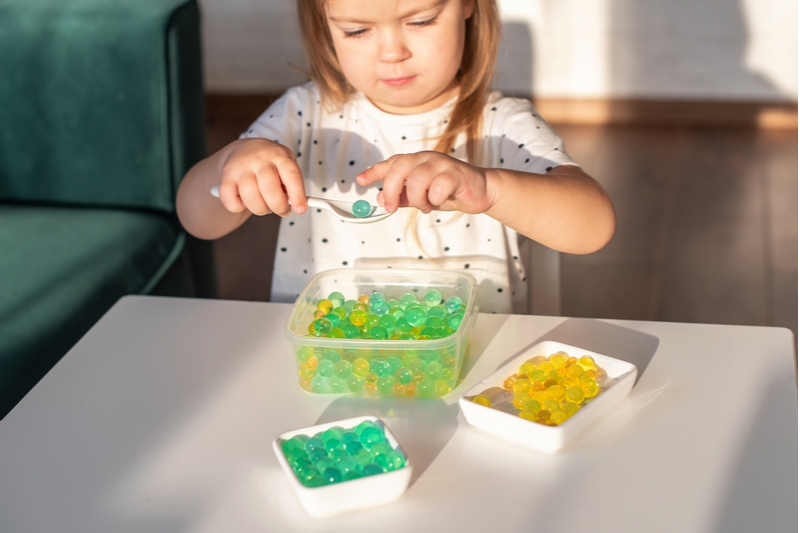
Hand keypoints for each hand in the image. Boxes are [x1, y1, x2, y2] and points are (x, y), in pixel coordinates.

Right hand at [217, 138, 306, 215]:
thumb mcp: (286, 166)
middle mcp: (259, 160)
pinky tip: (245, 201)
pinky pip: (230, 201)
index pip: (291, 176)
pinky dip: (238, 207)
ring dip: (260, 209)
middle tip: (283, 210)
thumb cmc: (271, 164)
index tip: (300, 209)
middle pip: (269, 189)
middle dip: (279, 207)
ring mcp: (241, 167)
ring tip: (264, 205)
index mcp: (279, 156)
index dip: (297, 195)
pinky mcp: (226, 177)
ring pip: (250, 197)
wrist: (244, 150)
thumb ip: (291, 184)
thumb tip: (294, 205)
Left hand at [356, 151, 495, 214]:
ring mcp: (442, 164)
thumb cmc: (449, 191)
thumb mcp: (421, 196)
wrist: (479, 191)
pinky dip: (435, 199)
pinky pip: (438, 186)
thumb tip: (381, 199)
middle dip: (392, 190)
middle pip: (400, 167)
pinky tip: (440, 201)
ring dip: (417, 199)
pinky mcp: (456, 173)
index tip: (360, 181)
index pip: (391, 163)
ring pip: (418, 179)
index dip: (374, 171)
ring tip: (425, 206)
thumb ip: (402, 197)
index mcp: (416, 162)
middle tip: (391, 207)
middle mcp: (426, 158)